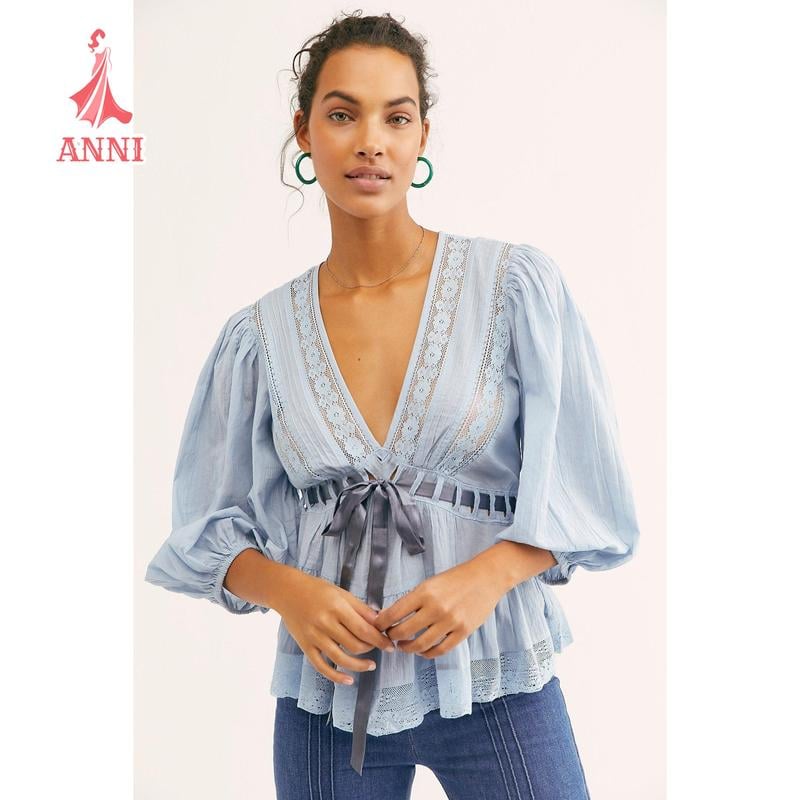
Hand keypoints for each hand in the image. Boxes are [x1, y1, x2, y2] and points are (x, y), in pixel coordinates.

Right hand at [275, 570, 393, 685]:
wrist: (287, 591)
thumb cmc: (317, 590)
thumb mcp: (342, 593)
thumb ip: (361, 609)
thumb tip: (381, 623)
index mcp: (337, 608)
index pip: (363, 630)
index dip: (379, 640)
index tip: (390, 645)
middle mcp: (325, 624)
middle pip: (354, 645)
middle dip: (371, 649)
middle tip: (380, 648)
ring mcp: (314, 637)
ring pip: (341, 659)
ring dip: (359, 665)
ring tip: (371, 665)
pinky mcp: (305, 647)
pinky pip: (322, 667)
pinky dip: (336, 677)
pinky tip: (349, 680)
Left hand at [372, 561, 503, 658]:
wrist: (485, 577)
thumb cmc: (455, 579)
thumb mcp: (430, 584)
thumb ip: (411, 600)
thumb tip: (388, 614)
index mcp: (424, 592)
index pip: (394, 613)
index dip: (381, 623)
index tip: (377, 627)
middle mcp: (436, 608)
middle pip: (404, 631)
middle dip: (392, 637)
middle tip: (389, 637)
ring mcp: (450, 621)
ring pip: (421, 645)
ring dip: (407, 648)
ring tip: (403, 645)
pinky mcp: (463, 632)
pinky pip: (440, 650)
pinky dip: (427, 653)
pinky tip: (422, 651)